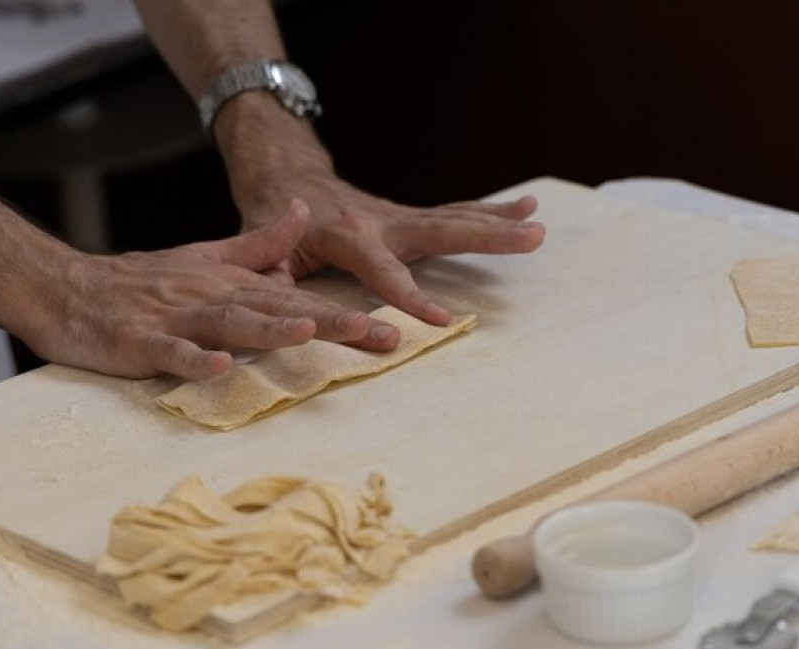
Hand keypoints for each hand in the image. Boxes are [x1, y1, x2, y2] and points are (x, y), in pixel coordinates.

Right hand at [22, 201, 399, 379]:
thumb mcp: (206, 258)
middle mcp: (211, 296)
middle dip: (332, 322)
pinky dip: (196, 359)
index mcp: (230, 282)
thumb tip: (304, 214)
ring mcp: (177, 318)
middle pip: (278, 309)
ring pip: (231, 323)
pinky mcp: (141, 342)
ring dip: (272, 330)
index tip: (395, 323)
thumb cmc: (141, 280)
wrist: (67, 287)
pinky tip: (222, 366)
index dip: (345, 309)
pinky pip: (171, 352)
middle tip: (381, 335)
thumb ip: (259, 244)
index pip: (297, 297)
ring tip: (312, 333)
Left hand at [238, 169, 545, 325]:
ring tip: (538, 223)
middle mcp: (380, 221)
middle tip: (530, 237)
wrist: (287, 178)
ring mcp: (398, 215)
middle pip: (440, 229)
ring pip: (454, 217)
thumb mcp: (261, 248)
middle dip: (486, 236)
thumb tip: (282, 312)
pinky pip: (453, 215)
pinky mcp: (408, 217)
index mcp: (345, 235)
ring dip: (498, 220)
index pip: (382, 270)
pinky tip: (524, 209)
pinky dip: (488, 212)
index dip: (409, 296)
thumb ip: (271, 276)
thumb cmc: (272, 221)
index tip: (442, 320)